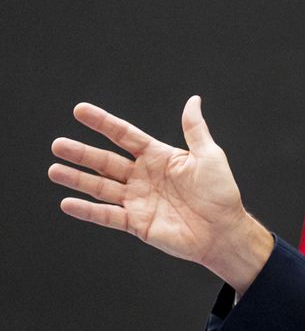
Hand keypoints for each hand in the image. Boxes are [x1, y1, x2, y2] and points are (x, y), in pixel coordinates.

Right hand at [48, 96, 273, 293]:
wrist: (224, 231)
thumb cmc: (221, 192)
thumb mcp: (209, 155)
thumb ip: (195, 129)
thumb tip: (193, 100)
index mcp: (158, 157)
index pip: (125, 135)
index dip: (103, 123)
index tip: (80, 110)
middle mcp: (143, 176)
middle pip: (106, 161)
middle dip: (82, 153)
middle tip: (57, 144)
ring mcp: (137, 200)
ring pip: (101, 187)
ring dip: (77, 179)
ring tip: (54, 169)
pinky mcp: (136, 223)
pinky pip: (107, 216)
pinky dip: (87, 211)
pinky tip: (67, 202)